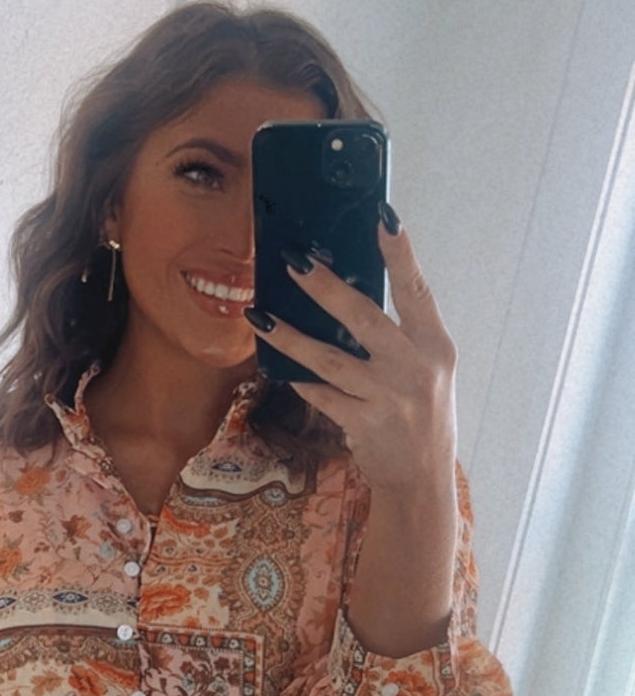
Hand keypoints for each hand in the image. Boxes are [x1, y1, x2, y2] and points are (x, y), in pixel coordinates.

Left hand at [252, 216, 457, 497]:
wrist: (423, 479)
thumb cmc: (422, 415)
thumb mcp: (427, 370)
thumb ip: (401, 336)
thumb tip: (349, 295)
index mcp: (435, 346)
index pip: (417, 291)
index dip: (401, 253)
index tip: (383, 216)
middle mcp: (415, 368)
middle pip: (364, 318)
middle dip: (326, 287)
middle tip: (295, 260)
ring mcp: (387, 398)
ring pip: (329, 359)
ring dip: (290, 336)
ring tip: (260, 316)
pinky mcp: (362, 424)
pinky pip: (321, 395)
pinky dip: (300, 379)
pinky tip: (277, 365)